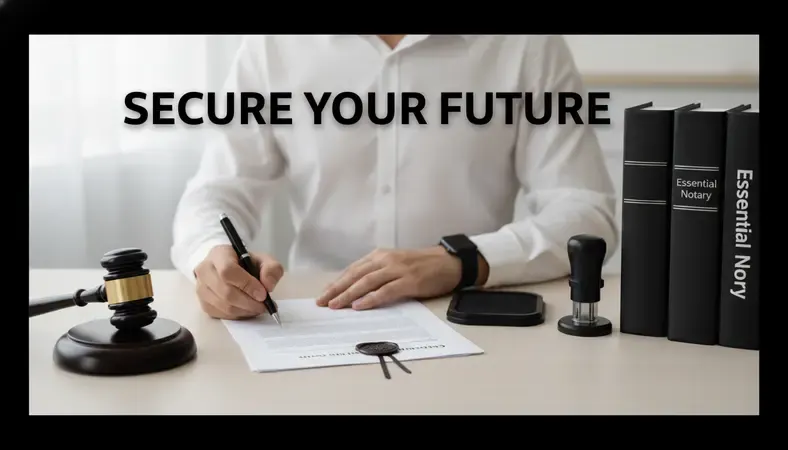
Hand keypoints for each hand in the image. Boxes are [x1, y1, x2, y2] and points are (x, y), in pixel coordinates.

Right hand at [194, 245, 284, 319]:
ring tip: (258, 308)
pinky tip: (248, 310)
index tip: (263, 294)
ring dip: (245, 310)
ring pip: (224, 306)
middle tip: (264, 305)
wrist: (227, 267)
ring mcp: (201, 288)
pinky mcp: (204, 304)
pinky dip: (238, 315)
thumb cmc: (245, 263)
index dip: (247, 284)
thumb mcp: (263, 259)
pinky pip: (222, 315)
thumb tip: (268, 286)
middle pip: (226, 292)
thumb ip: (271, 269)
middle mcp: (205, 271)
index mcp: (219, 254)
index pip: (228, 271)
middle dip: (249, 302)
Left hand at [316, 247, 468, 309]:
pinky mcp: (409, 281)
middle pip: (355, 275)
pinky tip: (359, 305)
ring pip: (367, 282)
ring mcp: (398, 270)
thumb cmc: (422, 266)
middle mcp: (386, 260)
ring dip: (349, 294)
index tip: (323, 294)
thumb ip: (378, 273)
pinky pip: (386, 291)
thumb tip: (355, 290)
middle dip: (337, 289)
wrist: (449, 262)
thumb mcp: (396, 264)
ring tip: (335, 305)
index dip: (337, 282)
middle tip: (322, 302)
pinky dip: (371, 298)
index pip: (353, 270)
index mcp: (380, 256)